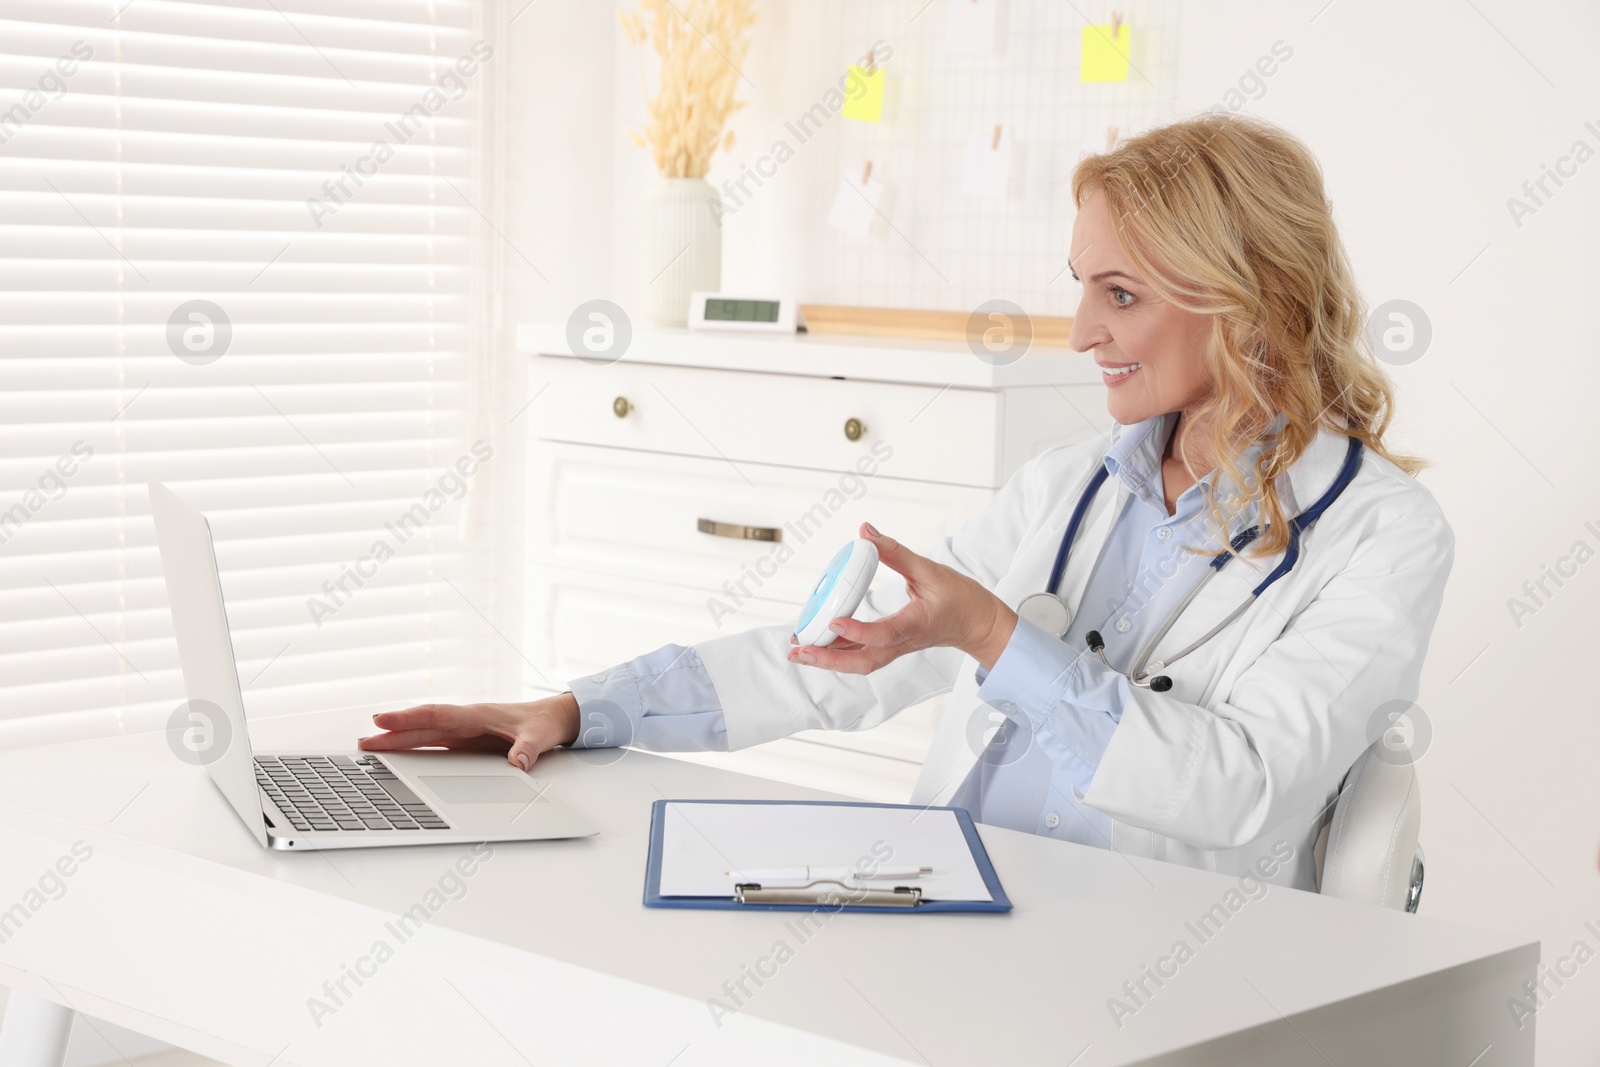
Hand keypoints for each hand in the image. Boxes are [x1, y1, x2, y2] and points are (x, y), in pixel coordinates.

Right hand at [357, 692, 580, 772]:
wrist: (555, 717)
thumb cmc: (545, 722)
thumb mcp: (540, 736)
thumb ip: (528, 749)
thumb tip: (518, 762)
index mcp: (478, 715)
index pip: (437, 715)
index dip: (409, 718)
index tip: (382, 720)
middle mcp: (466, 721)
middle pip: (423, 726)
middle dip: (393, 733)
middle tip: (363, 742)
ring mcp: (465, 731)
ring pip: (425, 734)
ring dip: (398, 740)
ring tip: (370, 748)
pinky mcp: (467, 741)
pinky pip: (435, 742)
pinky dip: (414, 746)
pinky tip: (398, 754)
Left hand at [786, 523, 1017, 674]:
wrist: (977, 625)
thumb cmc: (960, 598)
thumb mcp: (930, 569)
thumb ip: (895, 552)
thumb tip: (865, 532)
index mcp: (916, 624)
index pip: (884, 634)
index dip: (858, 631)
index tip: (835, 621)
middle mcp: (903, 642)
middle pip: (863, 661)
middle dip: (829, 659)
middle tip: (799, 650)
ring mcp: (897, 648)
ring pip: (859, 663)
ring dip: (828, 659)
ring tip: (798, 651)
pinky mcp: (892, 647)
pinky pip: (861, 655)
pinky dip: (837, 652)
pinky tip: (817, 643)